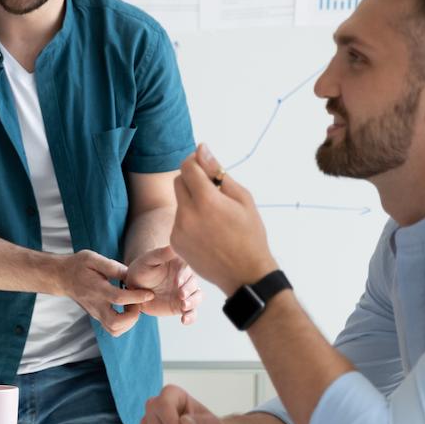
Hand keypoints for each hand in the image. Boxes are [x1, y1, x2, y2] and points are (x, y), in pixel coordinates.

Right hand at [54, 250, 155, 335]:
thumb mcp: (93, 258)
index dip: (136, 297)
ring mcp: (95, 314)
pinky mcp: (97, 317)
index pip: (118, 298)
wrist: (62, 277)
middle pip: (115, 323)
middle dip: (133, 316)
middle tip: (137, 303)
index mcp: (96, 289)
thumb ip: (112, 267)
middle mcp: (95, 305)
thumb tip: (131, 274)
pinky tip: (127, 310)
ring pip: (114, 330)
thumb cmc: (78, 265)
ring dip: (129, 322)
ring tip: (132, 307)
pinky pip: (113, 329)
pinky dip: (124, 325)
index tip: (149, 293)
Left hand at [125, 246, 202, 324]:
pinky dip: (191, 317)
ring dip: (193, 303)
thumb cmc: (141, 269)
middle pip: (195, 284)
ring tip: (183, 307)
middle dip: (190, 291)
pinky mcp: (181, 306)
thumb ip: (161, 254)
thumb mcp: (148, 260)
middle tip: (181, 295)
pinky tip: (184, 320)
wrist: (134, 287)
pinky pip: (191, 313)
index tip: (177, 281)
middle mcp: (186, 279)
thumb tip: (174, 245)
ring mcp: (185, 293)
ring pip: (197, 298)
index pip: (189, 269)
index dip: (185, 276)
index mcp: (181, 265)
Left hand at [171, 144, 277, 296]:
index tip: (203, 163)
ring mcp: (178, 230)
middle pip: (178, 181)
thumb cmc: (250, 234)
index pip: (188, 167)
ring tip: (214, 216)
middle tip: (212, 190)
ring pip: (179, 201)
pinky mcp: (175, 242)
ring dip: (191, 200)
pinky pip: (178, 220)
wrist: (245, 274)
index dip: (195, 160)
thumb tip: (201, 149)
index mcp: (206, 200)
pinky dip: (189, 219)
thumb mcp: (242, 198)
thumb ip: (218, 172)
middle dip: (192, 179)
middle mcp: (187, 214)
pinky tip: (207, 231)